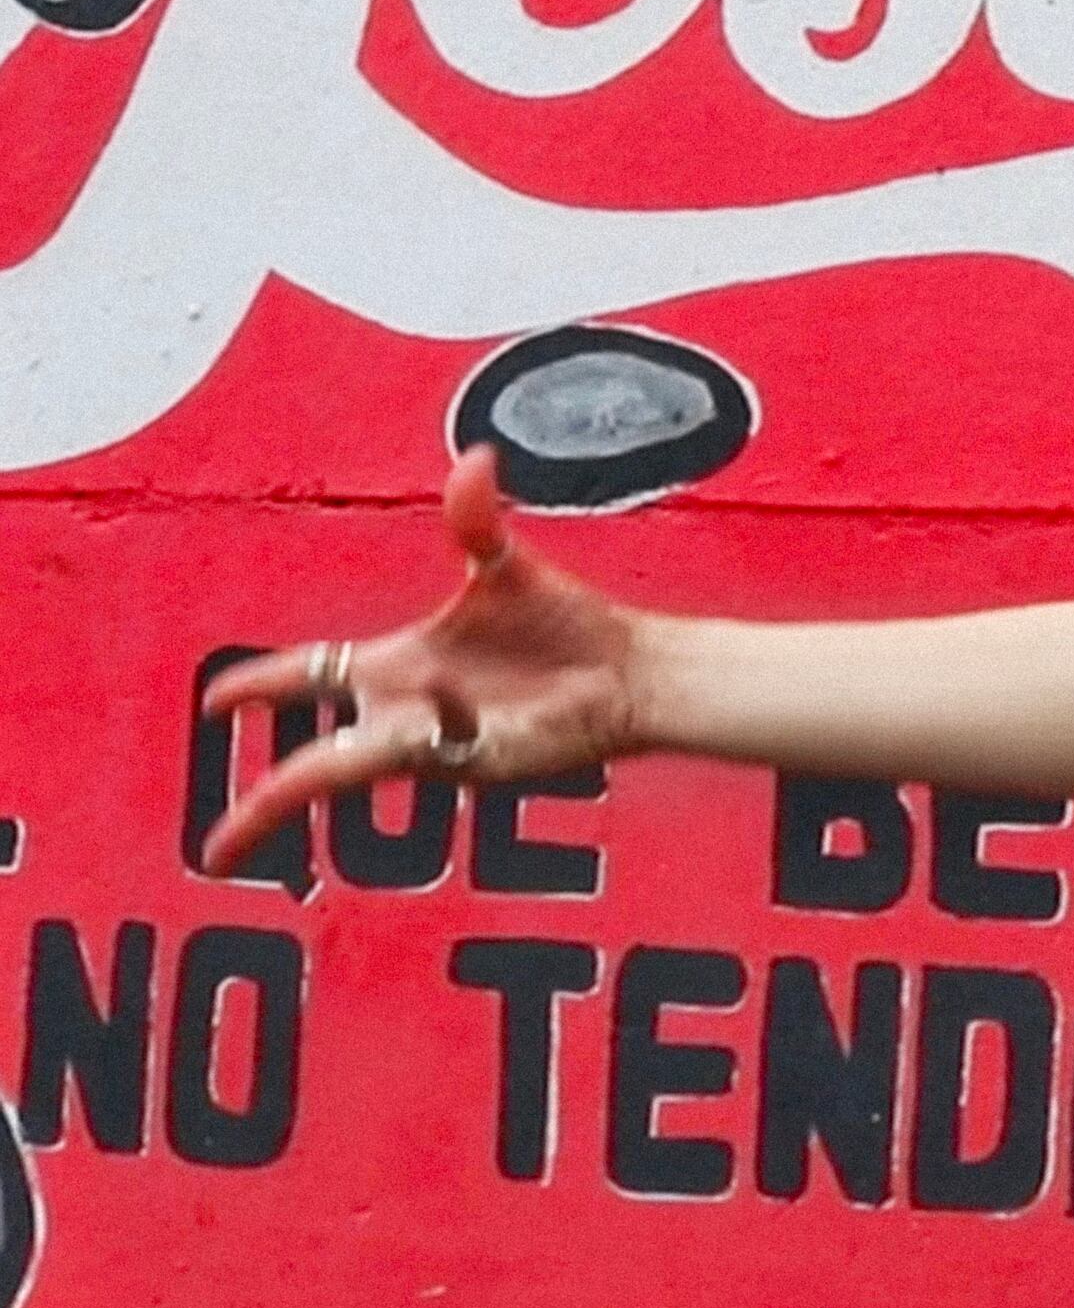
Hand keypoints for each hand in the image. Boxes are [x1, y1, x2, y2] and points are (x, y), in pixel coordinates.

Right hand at [196, 451, 647, 873]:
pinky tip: (460, 697)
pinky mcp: (477, 762)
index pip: (306, 677)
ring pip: (350, 774)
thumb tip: (473, 460)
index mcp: (393, 667)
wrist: (626, 668)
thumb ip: (477, 520)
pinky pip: (439, 744)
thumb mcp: (507, 567)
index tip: (212, 701)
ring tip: (248, 824)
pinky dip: (443, 717)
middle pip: (312, 764)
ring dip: (318, 774)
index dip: (256, 686)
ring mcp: (436, 745)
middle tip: (215, 847)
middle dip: (264, 803)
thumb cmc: (563, 626)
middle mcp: (403, 714)